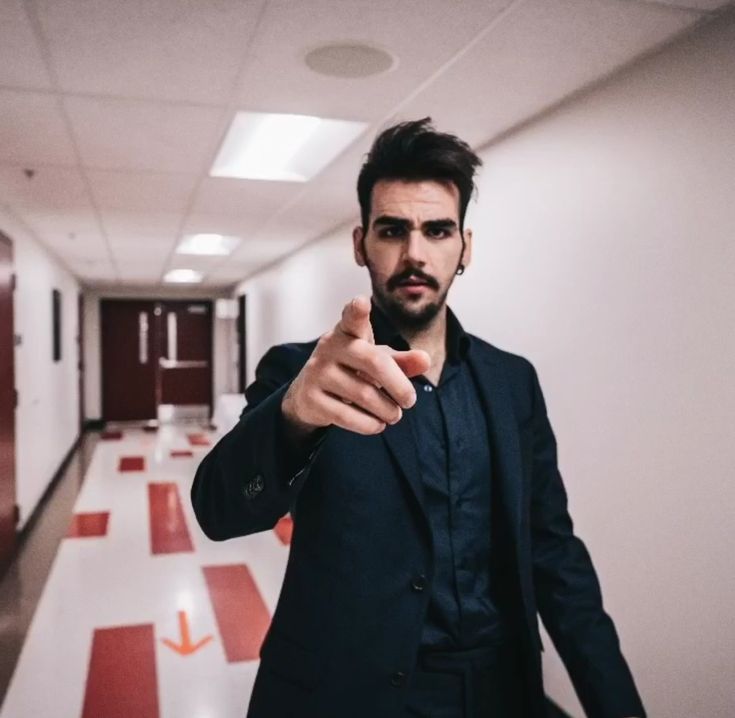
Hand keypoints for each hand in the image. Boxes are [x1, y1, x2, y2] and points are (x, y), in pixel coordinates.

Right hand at [282, 295, 429, 435]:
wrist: (308, 395)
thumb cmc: (350, 370)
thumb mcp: (375, 361)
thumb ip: (401, 361)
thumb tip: (426, 360)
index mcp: (347, 332)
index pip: (352, 318)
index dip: (357, 311)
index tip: (361, 302)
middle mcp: (330, 347)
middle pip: (374, 363)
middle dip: (399, 385)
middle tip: (410, 401)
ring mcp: (317, 372)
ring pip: (364, 394)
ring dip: (388, 410)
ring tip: (394, 414)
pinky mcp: (311, 398)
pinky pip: (348, 416)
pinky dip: (370, 424)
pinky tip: (377, 424)